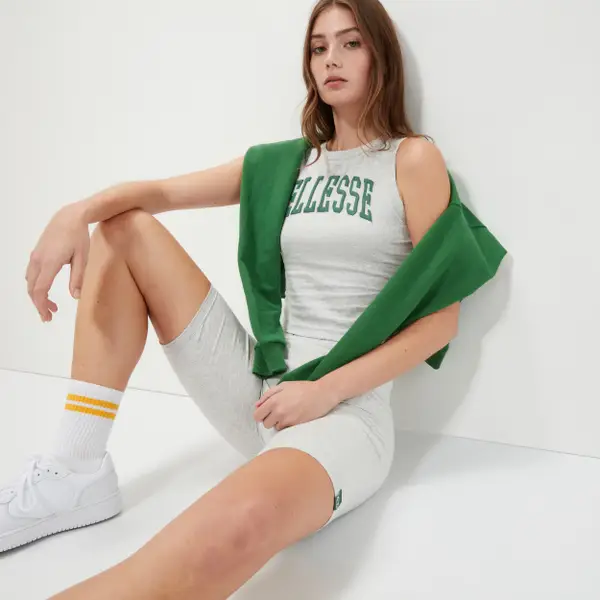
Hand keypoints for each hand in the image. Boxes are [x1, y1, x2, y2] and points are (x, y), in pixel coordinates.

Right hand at [25, 203, 89, 321]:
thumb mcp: (82, 258)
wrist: (69, 217)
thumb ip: (78, 278)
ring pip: (30, 282)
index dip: (42, 305)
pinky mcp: (36, 253)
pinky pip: (31, 274)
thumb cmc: (78, 236)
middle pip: (32, 289)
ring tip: (52, 305)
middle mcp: (38, 260)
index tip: (48, 316)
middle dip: (39, 304)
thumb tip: (76, 297)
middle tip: (50, 316)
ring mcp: (35, 256)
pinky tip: (47, 289)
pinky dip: (36, 285)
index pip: (40, 290)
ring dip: (37, 295)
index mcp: (49, 263)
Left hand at [253, 380, 339, 431]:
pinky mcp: (295, 425)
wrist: (321, 394)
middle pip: (265, 424)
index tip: (266, 412)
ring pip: (275, 428)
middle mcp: (278, 411)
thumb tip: (257, 405)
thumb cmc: (303, 388)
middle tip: (278, 413)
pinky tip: (293, 418)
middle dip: (270, 419)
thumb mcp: (284, 385)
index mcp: (274, 400)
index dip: (261, 414)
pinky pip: (285, 430)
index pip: (257, 415)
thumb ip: (268, 395)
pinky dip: (287, 426)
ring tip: (288, 415)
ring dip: (279, 423)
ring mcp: (287, 420)